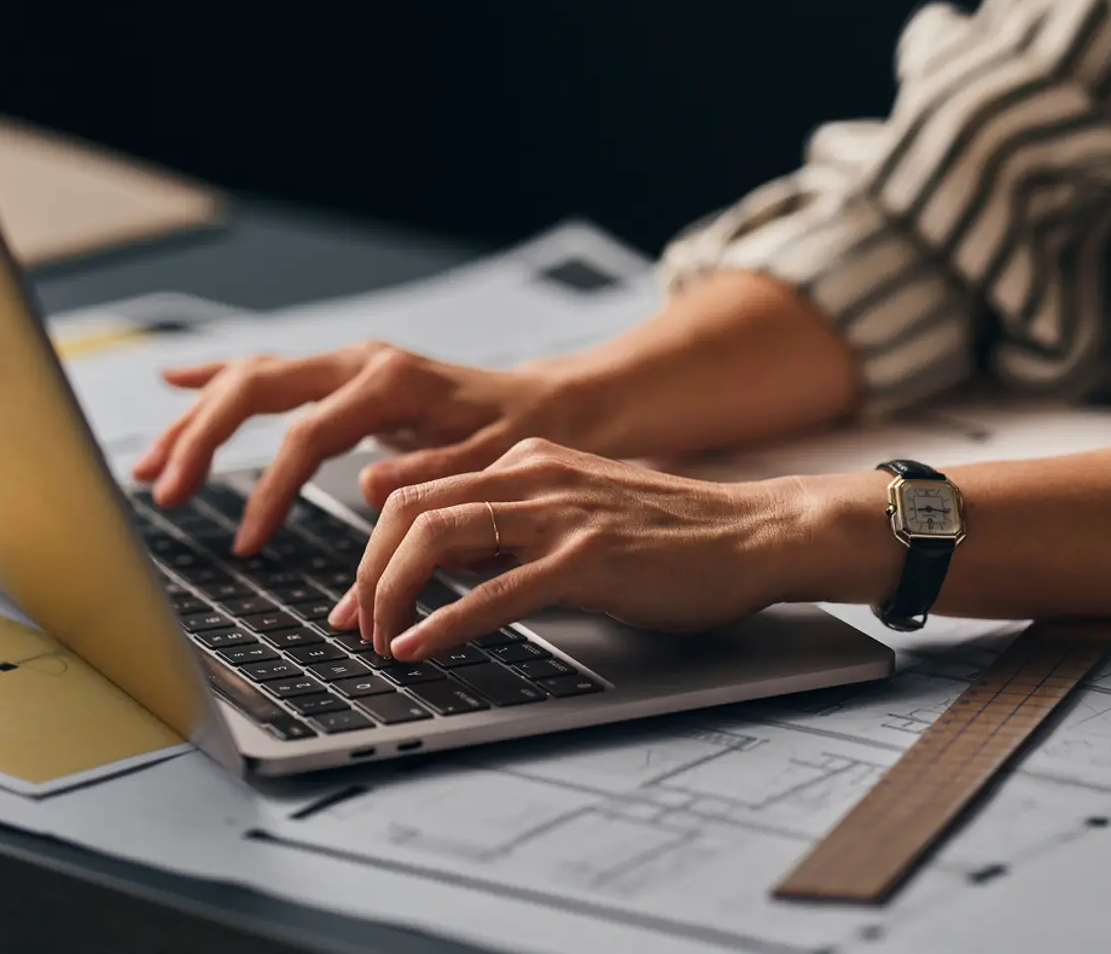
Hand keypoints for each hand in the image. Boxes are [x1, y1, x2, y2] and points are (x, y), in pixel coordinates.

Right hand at [129, 343, 595, 554]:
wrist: (552, 406)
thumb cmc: (523, 438)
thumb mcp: (486, 465)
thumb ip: (428, 478)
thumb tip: (365, 490)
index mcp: (391, 383)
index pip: (306, 435)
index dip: (270, 491)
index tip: (249, 544)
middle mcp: (361, 363)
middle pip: (258, 389)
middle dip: (202, 440)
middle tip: (165, 493)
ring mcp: (348, 364)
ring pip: (253, 379)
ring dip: (197, 419)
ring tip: (152, 466)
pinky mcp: (344, 377)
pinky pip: (270, 374)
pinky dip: (221, 382)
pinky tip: (178, 384)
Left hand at [331, 439, 829, 662]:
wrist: (755, 534)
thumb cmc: (674, 538)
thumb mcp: (577, 516)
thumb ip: (514, 531)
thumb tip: (444, 574)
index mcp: (528, 463)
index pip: (418, 494)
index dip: (370, 552)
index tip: (355, 603)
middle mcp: (534, 476)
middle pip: (409, 510)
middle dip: (367, 573)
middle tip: (359, 628)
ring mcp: (561, 515)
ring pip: (437, 537)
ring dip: (391, 593)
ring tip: (382, 640)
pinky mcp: (588, 559)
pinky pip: (496, 589)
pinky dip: (445, 621)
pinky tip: (419, 646)